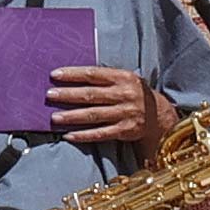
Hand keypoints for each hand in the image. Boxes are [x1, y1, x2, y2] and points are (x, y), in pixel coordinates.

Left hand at [49, 64, 164, 145]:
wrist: (159, 115)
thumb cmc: (134, 93)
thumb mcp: (125, 79)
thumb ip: (105, 78)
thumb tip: (74, 77)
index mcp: (122, 77)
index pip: (93, 74)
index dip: (73, 74)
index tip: (55, 74)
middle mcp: (124, 94)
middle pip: (91, 94)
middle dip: (68, 94)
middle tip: (49, 95)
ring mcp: (125, 113)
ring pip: (93, 115)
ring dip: (72, 116)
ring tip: (54, 117)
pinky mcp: (125, 130)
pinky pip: (101, 134)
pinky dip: (84, 135)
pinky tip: (69, 136)